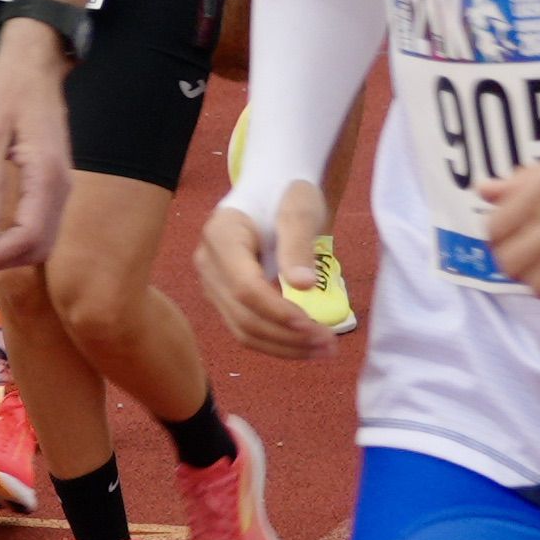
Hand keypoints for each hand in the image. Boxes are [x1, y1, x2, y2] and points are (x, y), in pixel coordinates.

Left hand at [0, 22, 75, 273]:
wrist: (35, 63)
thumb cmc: (8, 90)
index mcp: (46, 177)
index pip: (27, 238)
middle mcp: (60, 190)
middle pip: (35, 248)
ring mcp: (58, 189)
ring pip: (37, 242)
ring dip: (0, 254)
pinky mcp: (49, 186)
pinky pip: (34, 226)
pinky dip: (7, 240)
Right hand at [193, 190, 330, 358]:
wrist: (273, 190)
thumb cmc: (287, 194)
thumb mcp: (299, 210)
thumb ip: (298, 245)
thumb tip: (303, 286)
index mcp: (221, 235)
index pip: (245, 287)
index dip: (278, 311)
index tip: (313, 325)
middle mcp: (208, 263)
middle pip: (243, 315)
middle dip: (288, 336)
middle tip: (331, 345)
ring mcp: (212, 283)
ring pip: (243, 330)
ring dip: (285, 346)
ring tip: (325, 350)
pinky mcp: (224, 297)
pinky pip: (246, 328)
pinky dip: (277, 342)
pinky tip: (307, 344)